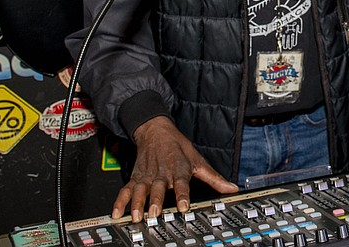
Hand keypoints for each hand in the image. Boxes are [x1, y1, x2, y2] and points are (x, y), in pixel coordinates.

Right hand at [112, 116, 238, 221]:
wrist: (156, 131)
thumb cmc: (178, 147)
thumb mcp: (198, 160)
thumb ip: (214, 178)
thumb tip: (231, 188)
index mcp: (178, 169)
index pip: (182, 184)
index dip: (183, 195)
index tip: (183, 206)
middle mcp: (162, 174)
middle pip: (159, 189)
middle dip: (156, 201)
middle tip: (155, 214)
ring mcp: (147, 177)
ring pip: (141, 190)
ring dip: (137, 203)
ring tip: (136, 216)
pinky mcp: (136, 178)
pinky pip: (126, 190)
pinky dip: (120, 201)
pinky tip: (117, 213)